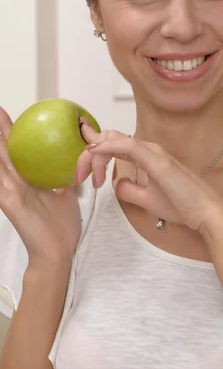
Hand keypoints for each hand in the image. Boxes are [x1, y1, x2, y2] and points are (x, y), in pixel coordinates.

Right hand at [0, 106, 81, 266]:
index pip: (18, 151)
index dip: (12, 133)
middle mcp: (15, 184)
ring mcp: (10, 193)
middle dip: (1, 130)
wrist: (57, 252)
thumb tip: (70, 163)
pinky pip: (0, 182)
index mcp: (27, 181)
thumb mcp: (63, 194)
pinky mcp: (10, 203)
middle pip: (5, 151)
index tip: (8, 115)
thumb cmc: (60, 227)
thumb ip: (61, 178)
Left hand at [76, 123, 222, 233]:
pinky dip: (108, 146)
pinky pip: (127, 145)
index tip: (80, 168)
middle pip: (109, 140)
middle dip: (87, 155)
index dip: (93, 151)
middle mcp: (149, 149)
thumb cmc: (183, 205)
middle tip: (79, 178)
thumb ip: (130, 190)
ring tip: (85, 175)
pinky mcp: (157, 160)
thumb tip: (115, 183)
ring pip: (114, 140)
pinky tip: (95, 152)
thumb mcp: (147, 199)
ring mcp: (153, 152)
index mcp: (146, 156)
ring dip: (94, 154)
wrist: (206, 213)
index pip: (113, 145)